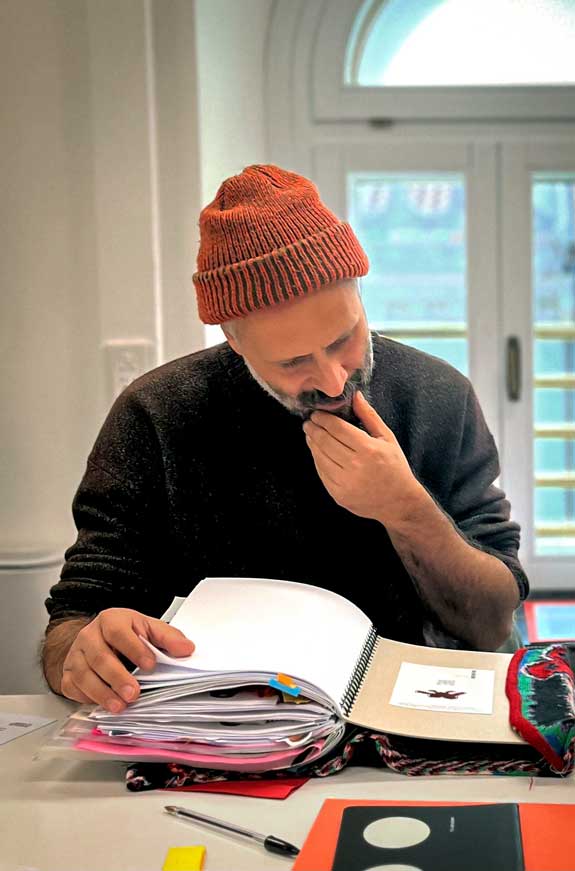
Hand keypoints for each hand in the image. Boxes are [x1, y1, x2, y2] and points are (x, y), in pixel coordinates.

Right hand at [60, 608, 193, 711]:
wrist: (97, 638)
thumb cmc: (125, 634)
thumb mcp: (148, 628)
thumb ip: (168, 638)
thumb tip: (186, 649)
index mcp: (110, 620)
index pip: (118, 632)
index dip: (134, 649)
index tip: (150, 665)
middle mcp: (89, 636)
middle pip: (99, 657)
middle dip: (117, 677)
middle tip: (133, 693)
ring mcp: (76, 655)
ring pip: (84, 675)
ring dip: (102, 693)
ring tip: (119, 706)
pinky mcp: (68, 673)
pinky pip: (73, 688)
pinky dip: (87, 699)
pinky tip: (103, 705)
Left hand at [303, 391, 425, 526]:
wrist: (399, 503)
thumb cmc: (395, 467)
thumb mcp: (387, 438)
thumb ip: (369, 416)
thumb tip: (355, 395)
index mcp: (369, 450)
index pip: (337, 429)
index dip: (323, 419)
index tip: (317, 414)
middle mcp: (355, 467)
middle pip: (325, 442)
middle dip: (314, 429)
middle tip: (309, 422)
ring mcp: (345, 483)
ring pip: (320, 458)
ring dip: (312, 444)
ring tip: (310, 434)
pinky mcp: (338, 495)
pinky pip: (321, 473)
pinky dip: (317, 460)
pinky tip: (317, 452)